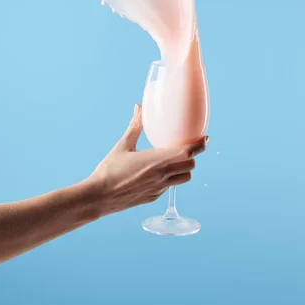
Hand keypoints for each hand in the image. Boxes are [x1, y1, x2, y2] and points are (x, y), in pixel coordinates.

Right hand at [87, 104, 208, 217]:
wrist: (98, 197)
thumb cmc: (109, 170)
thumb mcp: (123, 145)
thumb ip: (135, 126)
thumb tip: (139, 107)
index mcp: (157, 161)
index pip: (188, 153)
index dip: (200, 146)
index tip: (205, 139)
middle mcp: (162, 176)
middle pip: (191, 166)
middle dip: (192, 156)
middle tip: (188, 147)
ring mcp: (159, 189)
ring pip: (184, 179)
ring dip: (184, 169)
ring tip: (175, 160)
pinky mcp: (153, 197)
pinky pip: (170, 187)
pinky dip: (170, 178)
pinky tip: (158, 172)